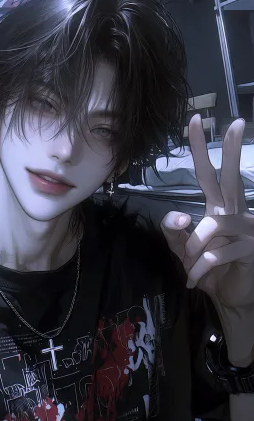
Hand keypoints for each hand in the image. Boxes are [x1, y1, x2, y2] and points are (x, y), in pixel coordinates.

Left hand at [161, 115, 253, 364]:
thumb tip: (177, 213)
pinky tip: (193, 280)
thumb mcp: (183, 251)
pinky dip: (199, 268)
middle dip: (232, 152)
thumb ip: (174, 232)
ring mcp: (247, 230)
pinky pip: (217, 254)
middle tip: (236, 124)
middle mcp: (235, 214)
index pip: (209, 174)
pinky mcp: (250, 250)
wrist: (229, 299)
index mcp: (218, 209)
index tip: (195, 120)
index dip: (201, 149)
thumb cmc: (209, 270)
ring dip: (195, 244)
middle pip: (231, 179)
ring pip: (216, 224)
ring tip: (188, 262)